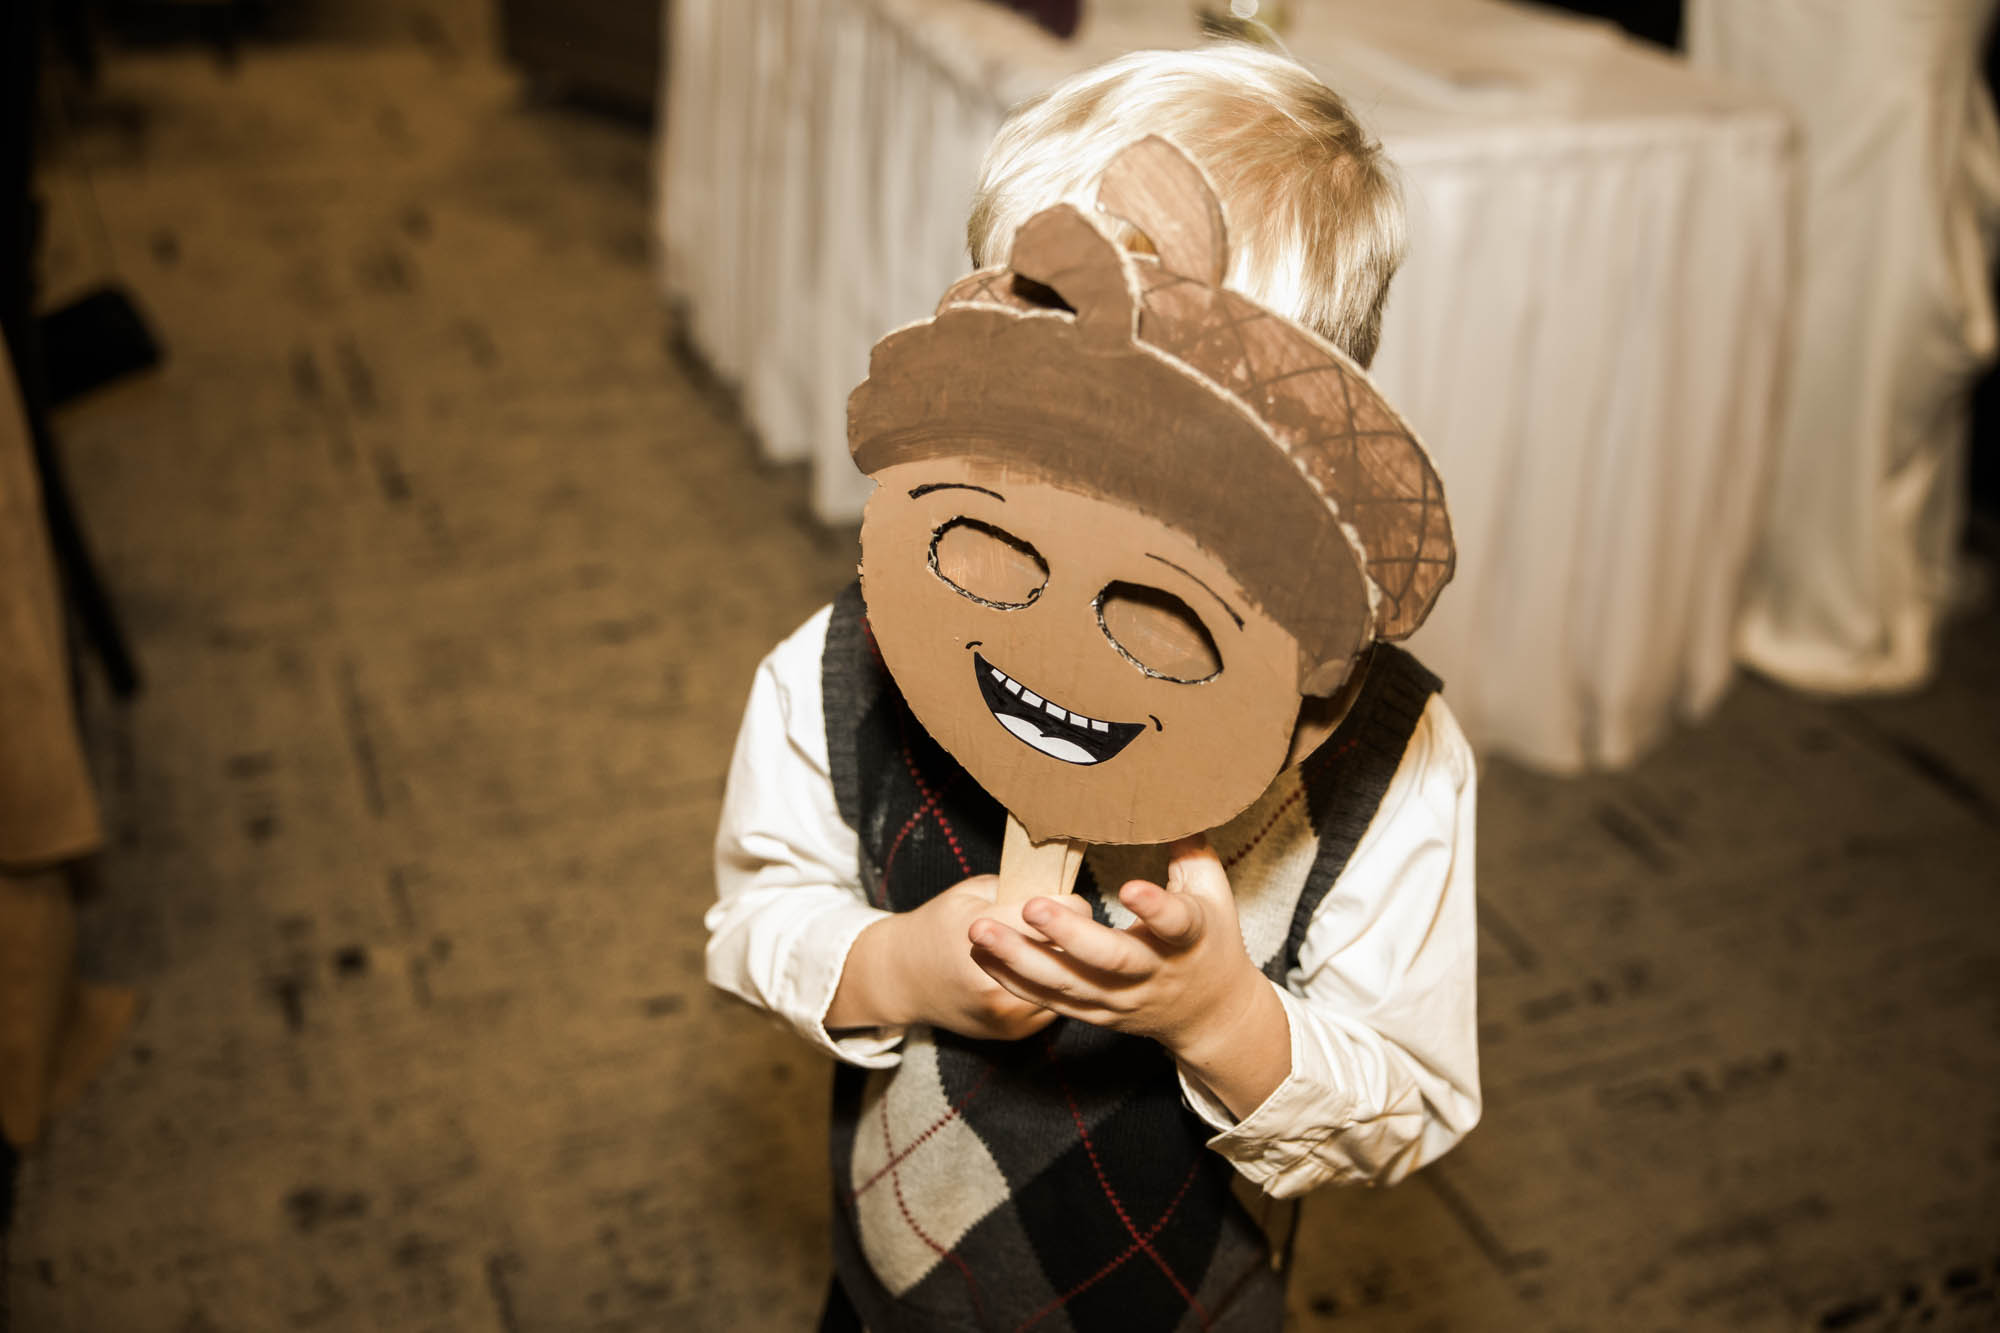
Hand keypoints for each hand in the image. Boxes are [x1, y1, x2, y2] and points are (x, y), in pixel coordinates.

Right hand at [828, 876, 1090, 1041]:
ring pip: (1066, 983)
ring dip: (1072, 964)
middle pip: (1064, 952)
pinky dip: (1056, 987)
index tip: (1071, 900)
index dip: (1070, 905)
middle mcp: (996, 980)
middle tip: (1078, 920)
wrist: (902, 979)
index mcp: (984, 934)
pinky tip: (1049, 972)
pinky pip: (1054, 1005)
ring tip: (1068, 945)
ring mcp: (1006, 1012)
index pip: (1054, 918)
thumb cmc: (938, 926)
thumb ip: (1016, 890)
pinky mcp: (1014, 1031)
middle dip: (1076, 933)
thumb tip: (1064, 890)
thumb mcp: (971, 893)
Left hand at [967, 838, 1290, 1114]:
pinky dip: (1012, 979)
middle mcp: (1152, 973)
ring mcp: (1120, 998)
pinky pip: (1048, 1000)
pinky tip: (981, 954)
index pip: (1175, 923)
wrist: (1209, 1013)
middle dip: (1068, 935)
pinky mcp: (1095, 1014)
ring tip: (980, 930)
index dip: (1155, 907)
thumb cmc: (1210, 939)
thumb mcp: (1213, 893)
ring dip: (1020, 959)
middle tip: (1031, 907)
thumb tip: (1174, 800)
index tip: (1130, 888)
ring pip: (1068, 984)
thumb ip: (1190, 849)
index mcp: (1188, 939)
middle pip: (1110, 960)